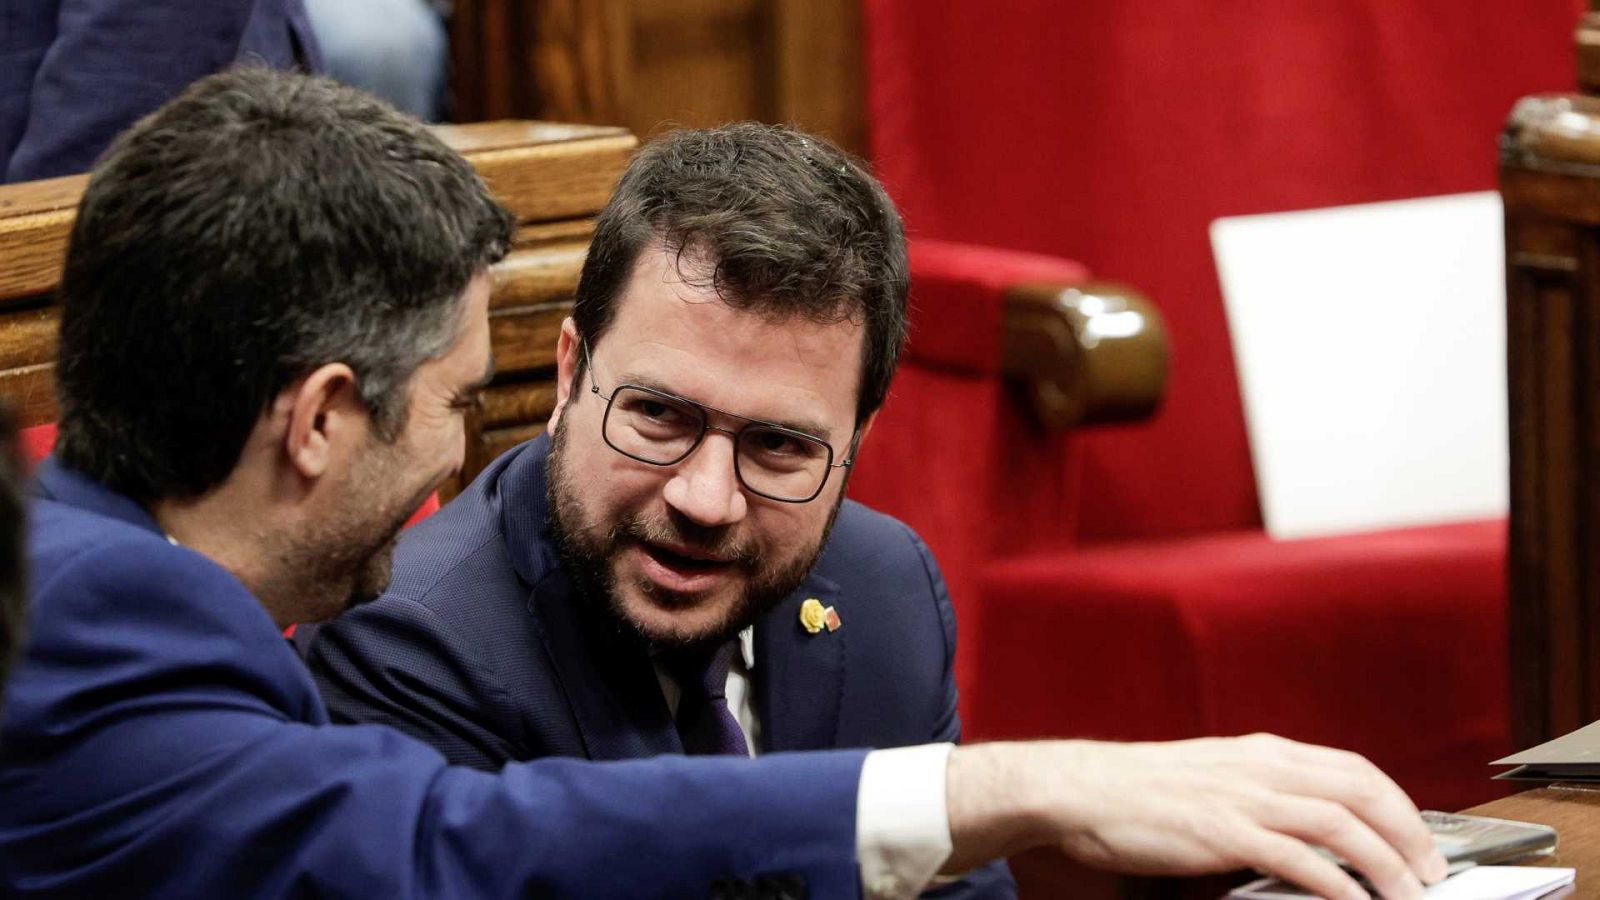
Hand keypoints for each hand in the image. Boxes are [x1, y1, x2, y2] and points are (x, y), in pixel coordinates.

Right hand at [945, 734, 1448, 899]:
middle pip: (1362, 790)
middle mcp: (1261, 767)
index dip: (1397, 803)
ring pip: (1343, 823)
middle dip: (1409, 833)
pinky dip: (1338, 882)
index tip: (1419, 838)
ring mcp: (1244, 798)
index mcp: (1260, 752)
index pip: (1352, 768)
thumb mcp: (1208, 779)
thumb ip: (1255, 795)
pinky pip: (1299, 857)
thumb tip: (1298, 828)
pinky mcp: (1224, 832)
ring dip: (1387, 862)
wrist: (1079, 788)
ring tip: (1409, 894)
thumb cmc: (1135, 791)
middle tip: (1431, 873)